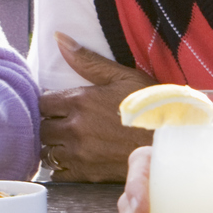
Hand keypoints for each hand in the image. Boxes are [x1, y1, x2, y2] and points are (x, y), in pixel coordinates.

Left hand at [40, 35, 150, 180]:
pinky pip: (59, 173)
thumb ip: (87, 60)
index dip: (48, 103)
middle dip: (49, 124)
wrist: (170, 144)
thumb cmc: (151, 107)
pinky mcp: (87, 175)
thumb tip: (59, 37)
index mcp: (80, 101)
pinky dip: (61, 167)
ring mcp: (79, 154)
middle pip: (41, 128)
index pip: (42, 102)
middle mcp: (74, 128)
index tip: (58, 105)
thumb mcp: (122, 76)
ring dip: (53, 146)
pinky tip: (74, 159)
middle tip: (62, 123)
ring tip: (67, 141)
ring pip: (47, 151)